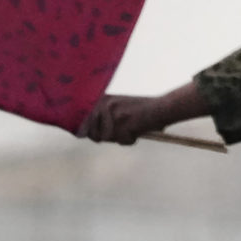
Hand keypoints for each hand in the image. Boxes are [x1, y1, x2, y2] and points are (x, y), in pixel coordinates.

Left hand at [79, 82, 201, 144]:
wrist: (160, 108)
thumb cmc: (140, 108)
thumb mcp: (117, 105)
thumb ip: (100, 116)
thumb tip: (81, 133)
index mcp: (103, 100)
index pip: (82, 119)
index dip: (82, 129)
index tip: (83, 134)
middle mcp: (105, 106)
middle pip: (93, 133)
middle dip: (104, 136)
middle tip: (121, 129)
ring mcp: (113, 116)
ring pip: (106, 138)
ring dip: (119, 137)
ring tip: (131, 128)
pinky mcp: (122, 125)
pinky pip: (121, 141)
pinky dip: (130, 140)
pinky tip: (137, 130)